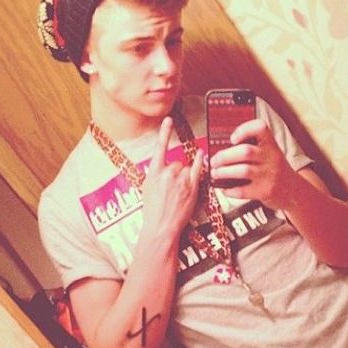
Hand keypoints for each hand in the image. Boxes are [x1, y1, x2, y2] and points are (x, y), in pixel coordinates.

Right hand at [141, 117, 202, 237]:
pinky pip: (197, 169)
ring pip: (185, 169)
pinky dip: (200, 162)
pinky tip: (201, 155)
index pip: (159, 148)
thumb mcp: (146, 189)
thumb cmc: (152, 211)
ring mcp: (181, 179)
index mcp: (153, 172)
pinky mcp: (192, 187)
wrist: (161, 226)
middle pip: (176, 162)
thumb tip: (159, 168)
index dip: (164, 132)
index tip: (168, 120)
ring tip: (178, 193)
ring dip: (184, 177)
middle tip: (172, 189)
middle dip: (175, 172)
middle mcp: (167, 173)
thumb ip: (154, 175)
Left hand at [208, 118, 298, 209]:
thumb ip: (255, 149)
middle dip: (224, 156)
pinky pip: (243, 190)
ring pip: (242, 170)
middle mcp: (272, 159)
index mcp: (272, 146)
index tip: (233, 138)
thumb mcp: (272, 155)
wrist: (295, 193)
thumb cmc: (277, 172)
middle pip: (245, 152)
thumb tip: (224, 150)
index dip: (244, 130)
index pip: (260, 128)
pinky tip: (226, 189)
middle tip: (214, 161)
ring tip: (216, 173)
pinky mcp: (265, 192)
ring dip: (224, 172)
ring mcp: (269, 176)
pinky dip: (231, 190)